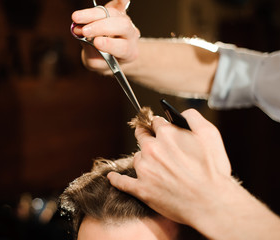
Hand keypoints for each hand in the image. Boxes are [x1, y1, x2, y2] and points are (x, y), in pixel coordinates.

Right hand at [71, 0, 139, 73]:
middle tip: (83, 31)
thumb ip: (90, 51)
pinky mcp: (118, 12)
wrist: (112, 55)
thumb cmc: (104, 60)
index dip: (109, 44)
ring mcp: (125, 21)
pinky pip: (119, 5)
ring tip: (76, 18)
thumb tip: (80, 33)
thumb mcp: (96, 63)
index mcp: (128, 52)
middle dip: (100, 27)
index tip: (96, 43)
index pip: (122, 47)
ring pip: (113, 14)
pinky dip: (118, 1)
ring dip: (93, 15)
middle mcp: (130, 35)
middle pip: (121, 26)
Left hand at [107, 109, 232, 224]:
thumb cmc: (213, 170)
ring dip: (144, 160)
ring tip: (158, 169)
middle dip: (147, 136)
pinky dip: (116, 179)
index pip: (156, 122)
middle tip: (152, 142)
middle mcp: (152, 149)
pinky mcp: (141, 189)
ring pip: (137, 158)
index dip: (160, 126)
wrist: (212, 204)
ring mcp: (144, 170)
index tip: (161, 129)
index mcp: (167, 134)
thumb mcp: (210, 134)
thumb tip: (181, 112)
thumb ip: (193, 117)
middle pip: (142, 136)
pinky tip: (111, 177)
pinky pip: (121, 182)